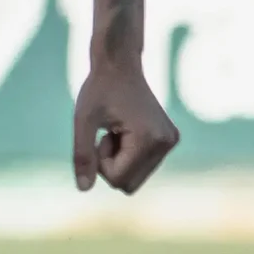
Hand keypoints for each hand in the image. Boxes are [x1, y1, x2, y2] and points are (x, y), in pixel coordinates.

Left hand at [72, 60, 178, 194]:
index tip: (102, 134)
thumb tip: (84, 189)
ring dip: (119, 159)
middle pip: (128, 184)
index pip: (117, 179)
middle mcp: (166, 143)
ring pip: (134, 178)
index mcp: (149, 139)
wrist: (120, 64)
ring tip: (117, 130)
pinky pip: (142, 167)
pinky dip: (128, 155)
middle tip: (109, 133)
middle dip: (111, 164)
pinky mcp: (169, 140)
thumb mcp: (83, 121)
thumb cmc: (98, 89)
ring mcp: (170, 142)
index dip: (100, 161)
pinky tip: (126, 130)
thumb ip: (82, 155)